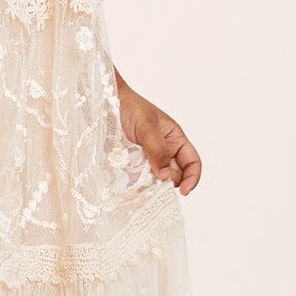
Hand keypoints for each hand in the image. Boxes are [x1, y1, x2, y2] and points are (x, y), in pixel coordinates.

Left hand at [114, 72, 201, 195]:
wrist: (103, 104)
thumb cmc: (129, 107)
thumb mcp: (146, 125)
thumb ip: (158, 149)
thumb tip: (166, 176)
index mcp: (174, 139)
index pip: (192, 162)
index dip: (192, 177)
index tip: (184, 191)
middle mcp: (163, 152)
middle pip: (174, 176)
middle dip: (167, 182)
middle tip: (154, 181)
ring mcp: (147, 161)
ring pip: (156, 181)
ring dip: (151, 185)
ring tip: (140, 181)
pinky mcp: (131, 166)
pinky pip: (138, 181)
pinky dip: (136, 185)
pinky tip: (129, 182)